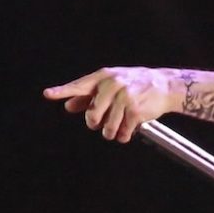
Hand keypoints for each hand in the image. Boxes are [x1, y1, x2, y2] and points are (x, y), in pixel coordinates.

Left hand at [43, 67, 178, 141]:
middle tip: (102, 123)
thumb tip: (69, 106)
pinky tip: (129, 130)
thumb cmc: (136, 85)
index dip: (63, 91)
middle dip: (95, 124)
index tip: (48, 94)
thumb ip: (90, 96)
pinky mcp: (135, 110)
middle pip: (92, 115)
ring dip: (111, 133)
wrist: (165, 85)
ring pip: (107, 127)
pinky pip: (122, 132)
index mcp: (104, 77)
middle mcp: (112, 85)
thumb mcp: (112, 84)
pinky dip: (124, 135)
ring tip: (117, 129)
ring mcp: (124, 97)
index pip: (80, 86)